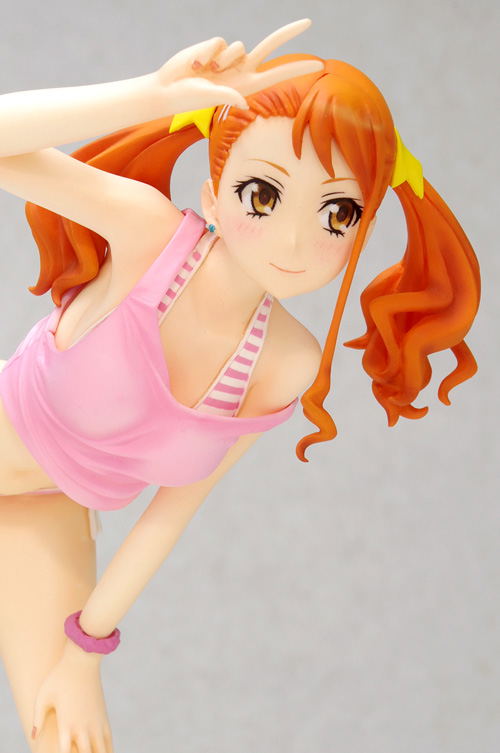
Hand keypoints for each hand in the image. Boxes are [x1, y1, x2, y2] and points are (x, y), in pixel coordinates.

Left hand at [32, 645, 112, 752]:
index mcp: (67, 724)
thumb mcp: (43, 696)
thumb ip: (38, 718)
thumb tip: (33, 736)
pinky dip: (107, 751)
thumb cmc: (59, 677)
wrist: (82, 660)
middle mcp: (83, 726)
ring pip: (100, 751)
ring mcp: (95, 722)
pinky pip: (108, 741)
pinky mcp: (103, 716)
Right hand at [154, 18, 323, 112]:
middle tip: (308, 22)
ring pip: (239, 46)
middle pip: (270, 47)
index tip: (318, 64)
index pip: (277, 74)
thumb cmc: (189, 98)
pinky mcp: (216, 46)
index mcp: (247, 85)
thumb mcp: (210, 99)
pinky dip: (207, 53)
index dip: (296, 68)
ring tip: (206, 73)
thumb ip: (229, 97)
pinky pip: (220, 42)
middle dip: (288, 34)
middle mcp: (242, 69)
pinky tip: (197, 65)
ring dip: (222, 60)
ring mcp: (229, 57)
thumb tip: (243, 100)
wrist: (169, 88)